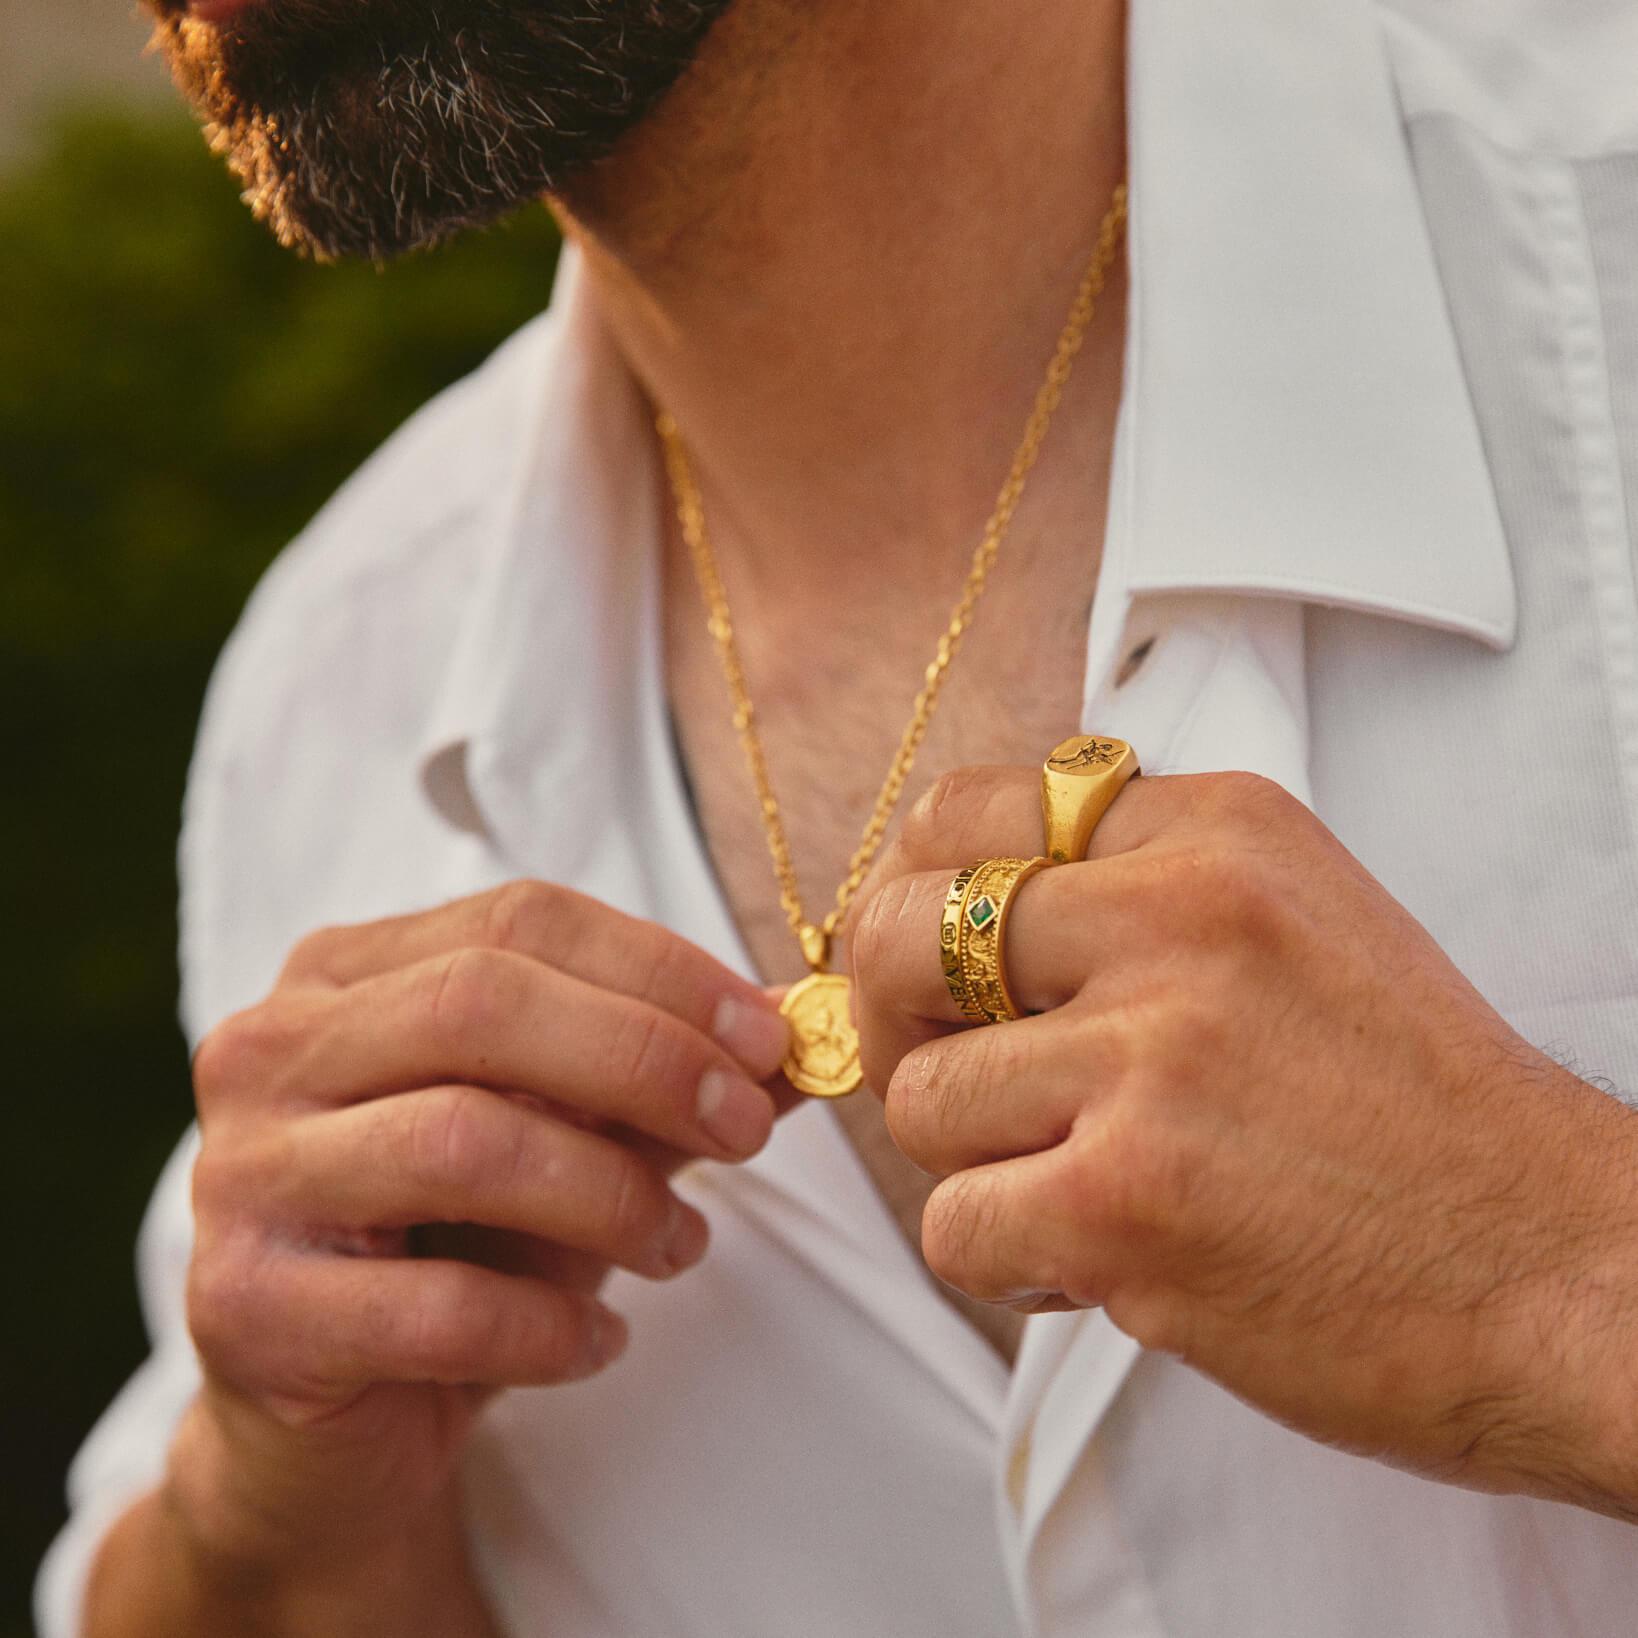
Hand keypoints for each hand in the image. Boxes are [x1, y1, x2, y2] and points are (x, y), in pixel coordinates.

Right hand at [173, 881, 792, 1587]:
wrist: (327, 1419)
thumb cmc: (454, 1243)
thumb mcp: (570, 1133)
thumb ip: (664, 1073)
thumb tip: (797, 1030)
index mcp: (345, 975)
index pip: (519, 922)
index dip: (661, 969)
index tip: (766, 1037)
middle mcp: (274, 1051)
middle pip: (480, 1006)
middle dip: (644, 1060)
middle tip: (744, 1129)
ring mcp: (245, 1175)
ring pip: (463, 1143)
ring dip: (612, 1195)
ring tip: (683, 1243)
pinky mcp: (248, 1309)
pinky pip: (434, 1307)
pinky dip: (548, 1325)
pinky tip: (599, 1342)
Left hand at [851, 766, 1637, 1515]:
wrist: (1558, 1267)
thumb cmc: (1417, 1112)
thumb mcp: (1293, 920)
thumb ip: (1134, 891)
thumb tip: (950, 908)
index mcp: (1214, 834)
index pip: (962, 812)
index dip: (911, 892)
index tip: (928, 963)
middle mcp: (1177, 921)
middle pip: (898, 936)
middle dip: (895, 1024)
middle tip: (951, 1079)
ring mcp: (1148, 1060)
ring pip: (918, 1100)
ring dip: (973, 1164)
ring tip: (1071, 1185)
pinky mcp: (1125, 1201)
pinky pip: (953, 1226)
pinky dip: (1005, 1262)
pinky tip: (1095, 1261)